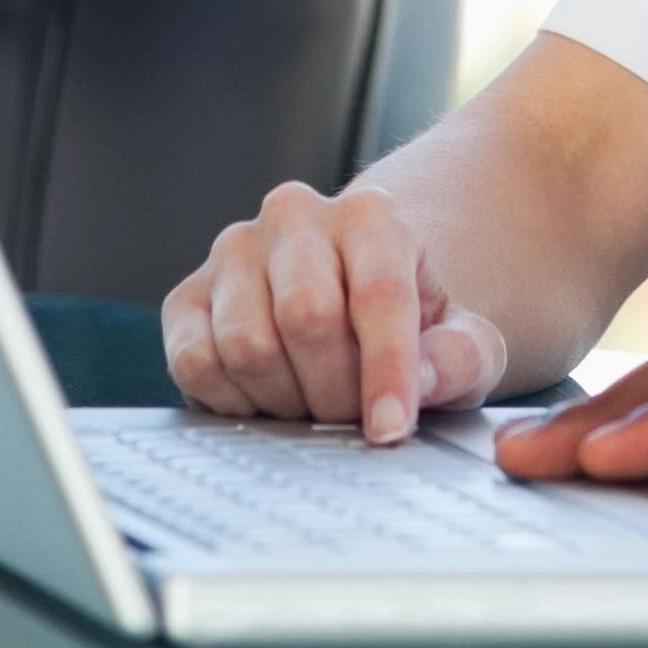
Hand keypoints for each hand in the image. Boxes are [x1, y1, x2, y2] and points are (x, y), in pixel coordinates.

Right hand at [166, 181, 515, 442]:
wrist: (349, 303)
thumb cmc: (412, 327)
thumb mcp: (462, 342)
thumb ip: (459, 358)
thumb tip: (420, 382)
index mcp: (370, 217)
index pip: (378, 294)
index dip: (386, 371)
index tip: (391, 430)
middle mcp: (294, 218)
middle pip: (307, 317)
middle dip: (335, 390)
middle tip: (352, 419)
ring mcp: (232, 253)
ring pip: (247, 345)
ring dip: (286, 400)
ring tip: (313, 403)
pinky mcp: (185, 297)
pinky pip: (195, 363)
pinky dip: (233, 402)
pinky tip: (266, 400)